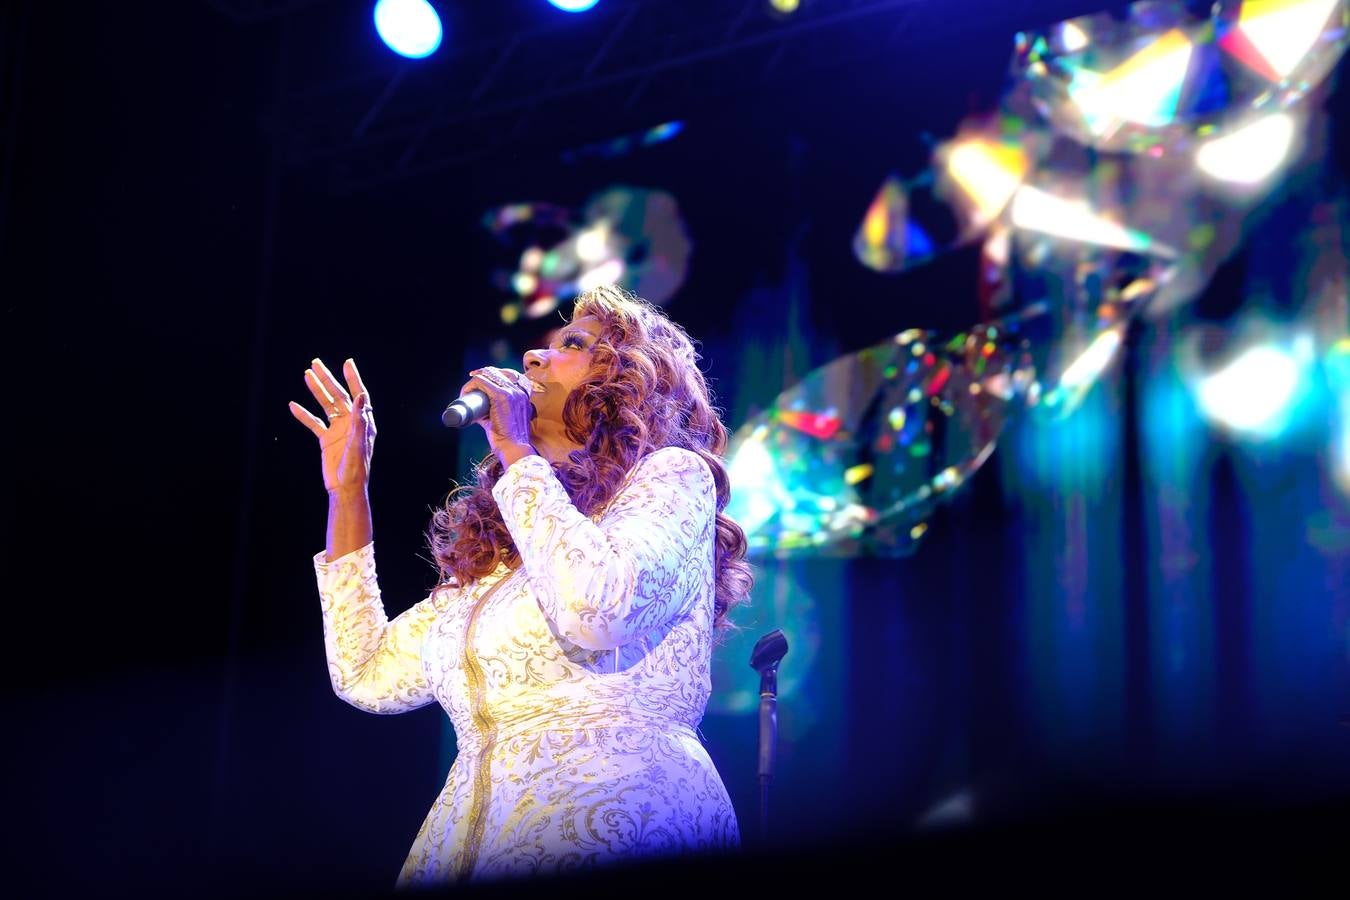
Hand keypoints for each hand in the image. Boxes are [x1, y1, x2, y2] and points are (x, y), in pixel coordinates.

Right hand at [289, 357, 375, 494]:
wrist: (344, 488)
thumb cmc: (355, 468)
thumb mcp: (358, 442)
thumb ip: (360, 419)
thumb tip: (361, 395)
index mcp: (362, 421)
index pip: (358, 394)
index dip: (353, 378)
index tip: (347, 362)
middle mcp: (351, 422)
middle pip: (338, 395)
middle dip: (328, 379)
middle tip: (316, 363)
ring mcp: (338, 430)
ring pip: (325, 405)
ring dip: (316, 391)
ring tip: (306, 374)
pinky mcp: (327, 439)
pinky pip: (314, 423)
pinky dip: (304, 414)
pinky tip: (293, 405)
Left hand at [461, 365, 536, 467]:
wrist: (514, 448)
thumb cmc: (509, 439)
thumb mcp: (508, 421)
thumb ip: (496, 413)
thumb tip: (480, 413)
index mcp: (523, 396)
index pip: (509, 375)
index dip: (492, 375)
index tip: (479, 382)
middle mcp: (519, 391)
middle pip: (497, 372)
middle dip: (481, 376)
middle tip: (469, 388)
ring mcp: (512, 392)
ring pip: (489, 374)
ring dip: (474, 381)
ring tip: (466, 392)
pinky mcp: (502, 396)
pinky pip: (483, 381)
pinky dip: (471, 385)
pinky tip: (465, 393)